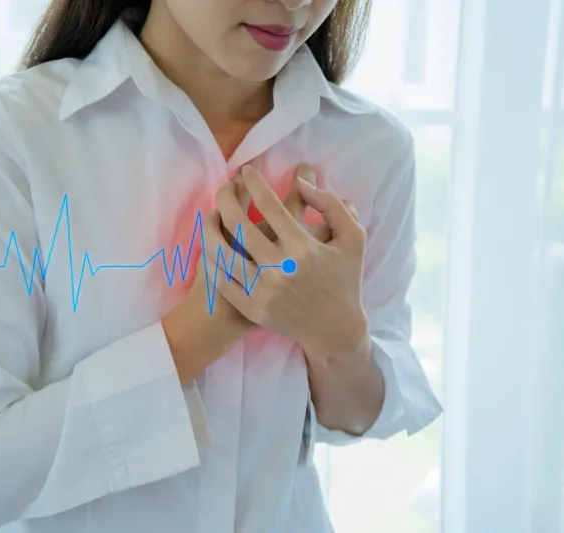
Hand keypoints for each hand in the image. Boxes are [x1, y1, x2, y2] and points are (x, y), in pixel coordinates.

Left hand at [207, 164, 369, 362]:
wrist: (335, 330)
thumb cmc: (345, 280)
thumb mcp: (353, 239)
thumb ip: (331, 206)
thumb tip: (303, 183)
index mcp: (304, 248)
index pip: (270, 205)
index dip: (254, 183)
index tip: (247, 170)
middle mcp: (280, 268)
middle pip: (239, 224)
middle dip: (226, 198)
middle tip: (224, 187)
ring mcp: (263, 290)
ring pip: (222, 252)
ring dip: (210, 228)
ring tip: (211, 214)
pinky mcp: (252, 309)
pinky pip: (222, 280)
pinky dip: (212, 260)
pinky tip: (210, 245)